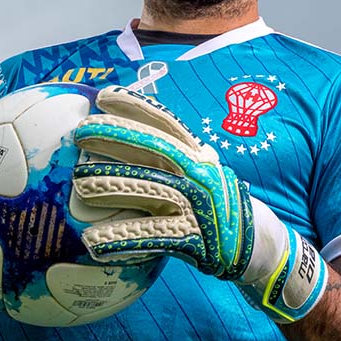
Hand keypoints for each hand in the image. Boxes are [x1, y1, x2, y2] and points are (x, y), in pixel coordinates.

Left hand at [72, 86, 326, 323]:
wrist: (260, 244)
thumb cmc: (224, 208)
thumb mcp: (207, 173)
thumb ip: (180, 157)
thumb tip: (141, 141)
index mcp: (198, 157)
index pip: (166, 125)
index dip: (136, 107)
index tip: (105, 96)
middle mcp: (199, 175)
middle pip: (154, 149)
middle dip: (116, 137)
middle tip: (80, 132)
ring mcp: (198, 205)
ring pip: (150, 189)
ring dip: (113, 185)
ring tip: (80, 184)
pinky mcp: (195, 239)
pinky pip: (153, 237)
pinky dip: (122, 239)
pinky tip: (94, 242)